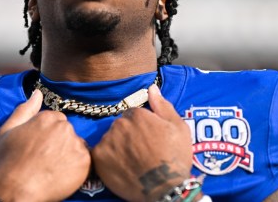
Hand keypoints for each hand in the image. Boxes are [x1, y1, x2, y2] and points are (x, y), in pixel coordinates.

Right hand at [0, 90, 90, 201]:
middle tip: (45, 159)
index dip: (46, 135)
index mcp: (47, 117)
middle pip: (67, 132)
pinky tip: (61, 175)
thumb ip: (25, 109)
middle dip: (59, 143)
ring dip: (68, 154)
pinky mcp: (84, 162)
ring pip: (76, 145)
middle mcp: (64, 127)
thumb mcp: (7, 131)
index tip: (38, 147)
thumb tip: (37, 92)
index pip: (56, 120)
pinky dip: (76, 167)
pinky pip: (85, 160)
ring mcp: (75, 144)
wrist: (15, 191)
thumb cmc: (8, 162)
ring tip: (52, 168)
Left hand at [91, 84, 192, 201]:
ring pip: (110, 138)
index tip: (148, 140)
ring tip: (131, 161)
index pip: (133, 115)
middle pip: (120, 126)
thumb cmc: (175, 158)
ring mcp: (107, 141)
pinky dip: (108, 159)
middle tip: (140, 152)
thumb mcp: (178, 128)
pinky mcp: (99, 158)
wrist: (165, 189)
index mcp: (137, 114)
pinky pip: (101, 152)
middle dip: (128, 136)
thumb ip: (162, 106)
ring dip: (117, 146)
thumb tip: (151, 88)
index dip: (142, 128)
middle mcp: (119, 124)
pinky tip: (121, 167)